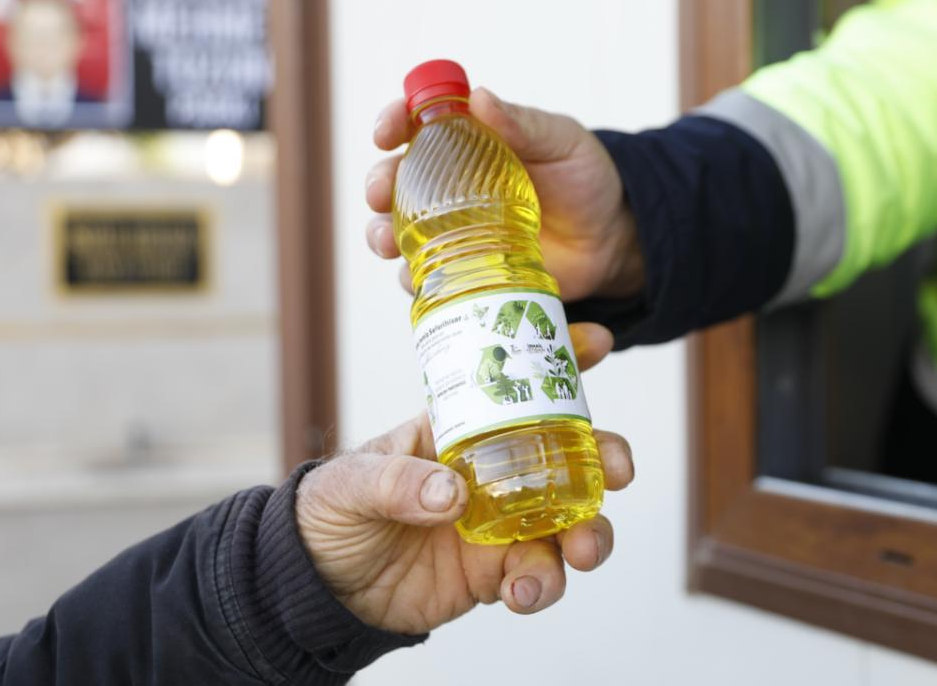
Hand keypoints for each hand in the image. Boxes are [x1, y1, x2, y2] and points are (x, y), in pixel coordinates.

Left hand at [295, 325, 632, 634]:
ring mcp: (502, 522)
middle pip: (570, 456)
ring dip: (592, 532)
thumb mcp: (351, 483)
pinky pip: (538, 576)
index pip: (518, 386)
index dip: (562, 361)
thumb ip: (397, 483)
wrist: (318, 588)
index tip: (597, 343)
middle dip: (606, 458)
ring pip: (572, 520)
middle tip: (618, 471)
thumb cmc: (332, 511)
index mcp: (463, 430)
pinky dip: (541, 586)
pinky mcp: (496, 572)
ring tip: (581, 551)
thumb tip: (451, 494)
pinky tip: (520, 594)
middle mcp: (495, 471)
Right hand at [365, 87, 645, 301]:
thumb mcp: (562, 141)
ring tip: (388, 241)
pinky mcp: (463, 268)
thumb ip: (523, 123)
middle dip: (376, 183)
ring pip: (396, 230)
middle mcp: (449, 184)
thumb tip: (479, 97)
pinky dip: (411, 277)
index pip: (416, 122)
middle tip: (381, 192)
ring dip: (381, 233)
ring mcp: (452, 229)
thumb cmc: (585, 179)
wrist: (611, 240)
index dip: (393, 121)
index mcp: (467, 141)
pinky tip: (416, 277)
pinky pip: (425, 275)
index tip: (387, 130)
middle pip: (392, 179)